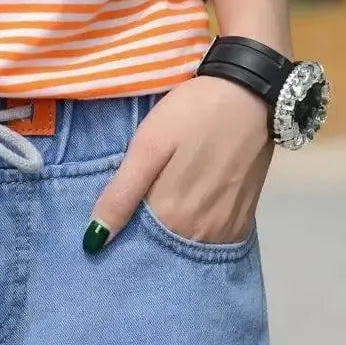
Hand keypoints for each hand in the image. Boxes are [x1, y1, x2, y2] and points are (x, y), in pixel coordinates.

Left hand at [83, 76, 274, 253]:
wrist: (251, 93)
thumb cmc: (191, 115)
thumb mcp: (147, 148)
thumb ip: (121, 196)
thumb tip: (94, 241)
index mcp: (171, 215)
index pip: (134, 247)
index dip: (119, 239)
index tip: (106, 229)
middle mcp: (200, 232)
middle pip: (161, 251)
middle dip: (142, 242)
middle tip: (133, 215)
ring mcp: (225, 230)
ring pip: (184, 248)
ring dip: (167, 241)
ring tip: (157, 213)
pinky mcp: (242, 221)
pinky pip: (209, 242)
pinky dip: (192, 236)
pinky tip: (182, 216)